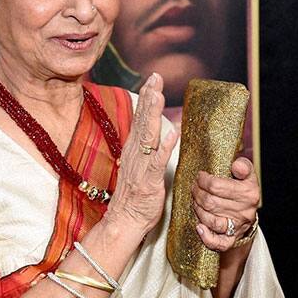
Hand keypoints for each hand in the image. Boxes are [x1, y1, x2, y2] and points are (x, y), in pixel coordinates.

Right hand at [107, 73, 177, 240]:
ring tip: (159, 95)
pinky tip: (173, 133)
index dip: (146, 98)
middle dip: (149, 97)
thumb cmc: (134, 196)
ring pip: (148, 136)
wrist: (124, 221)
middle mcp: (135, 154)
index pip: (140, 118)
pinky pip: (157, 162)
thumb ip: (146, 149)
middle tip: (155, 77)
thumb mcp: (138, 167)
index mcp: (133, 150)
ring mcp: (141, 167)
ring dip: (153, 115)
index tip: (152, 79)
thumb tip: (157, 132)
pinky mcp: (149, 181)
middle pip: (143, 121)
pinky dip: (165, 147)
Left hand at [192, 157, 259, 251]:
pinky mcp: (232, 239)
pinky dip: (206, 236)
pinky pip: (218, 243)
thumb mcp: (247, 175)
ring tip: (195, 201)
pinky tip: (199, 227)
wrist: (249, 213)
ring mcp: (238, 227)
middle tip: (194, 188)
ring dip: (198, 209)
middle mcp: (245, 211)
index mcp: (249, 193)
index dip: (203, 180)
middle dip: (197, 193)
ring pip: (211, 220)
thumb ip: (243, 166)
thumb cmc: (244, 190)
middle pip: (211, 202)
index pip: (217, 186)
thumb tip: (236, 165)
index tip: (200, 176)